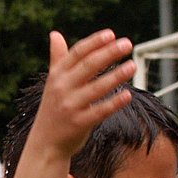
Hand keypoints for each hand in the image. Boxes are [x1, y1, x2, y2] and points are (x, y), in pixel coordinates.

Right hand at [31, 30, 137, 156]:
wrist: (45, 144)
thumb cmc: (53, 109)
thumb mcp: (52, 83)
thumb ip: (57, 59)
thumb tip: (54, 34)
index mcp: (57, 75)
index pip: (77, 53)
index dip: (94, 43)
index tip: (111, 34)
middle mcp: (62, 88)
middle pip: (88, 66)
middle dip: (108, 53)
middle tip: (127, 44)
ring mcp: (70, 106)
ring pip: (97, 88)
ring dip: (116, 76)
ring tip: (132, 66)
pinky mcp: (79, 123)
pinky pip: (100, 111)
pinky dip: (114, 103)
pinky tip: (128, 95)